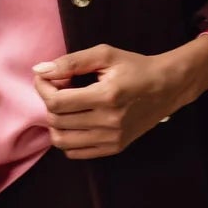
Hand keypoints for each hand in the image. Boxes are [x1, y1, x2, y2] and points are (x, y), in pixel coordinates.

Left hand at [31, 34, 207, 159]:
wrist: (167, 87)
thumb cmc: (135, 68)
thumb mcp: (105, 55)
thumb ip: (71, 62)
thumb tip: (40, 70)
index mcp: (107, 95)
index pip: (57, 102)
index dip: (42, 89)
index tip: (44, 78)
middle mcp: (109, 121)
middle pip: (57, 121)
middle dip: (48, 103)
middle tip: (57, 89)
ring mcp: (112, 138)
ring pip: (62, 141)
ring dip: (55, 124)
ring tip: (64, 108)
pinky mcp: (115, 148)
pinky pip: (76, 153)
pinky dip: (67, 139)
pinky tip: (74, 122)